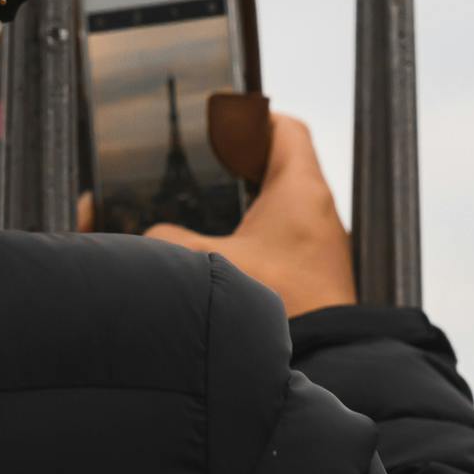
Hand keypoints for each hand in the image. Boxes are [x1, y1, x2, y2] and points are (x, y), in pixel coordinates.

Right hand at [139, 113, 356, 318]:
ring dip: (247, 200)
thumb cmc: (282, 301)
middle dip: (241, 161)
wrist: (325, 355)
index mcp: (300, 187)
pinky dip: (255, 231)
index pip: (285, 129)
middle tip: (204, 164)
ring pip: (280, 201)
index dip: (253, 118)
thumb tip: (148, 234)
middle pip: (280, 163)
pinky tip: (224, 247)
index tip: (221, 122)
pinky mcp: (312, 269)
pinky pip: (282, 233)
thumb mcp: (212, 263)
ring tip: (207, 204)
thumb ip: (171, 241)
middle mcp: (316, 207)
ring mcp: (317, 239)